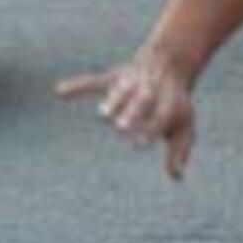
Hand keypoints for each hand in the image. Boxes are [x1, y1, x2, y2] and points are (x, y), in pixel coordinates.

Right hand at [57, 46, 199, 180]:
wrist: (170, 65)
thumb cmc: (174, 105)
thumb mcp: (183, 127)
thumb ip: (178, 152)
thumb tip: (176, 178)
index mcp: (168, 105)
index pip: (159, 118)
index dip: (149, 130)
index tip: (138, 145)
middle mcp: (150, 92)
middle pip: (141, 102)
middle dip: (131, 113)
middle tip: (121, 127)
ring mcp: (130, 84)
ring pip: (120, 92)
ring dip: (112, 102)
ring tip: (102, 116)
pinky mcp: (113, 78)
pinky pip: (93, 82)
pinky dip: (77, 86)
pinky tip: (59, 91)